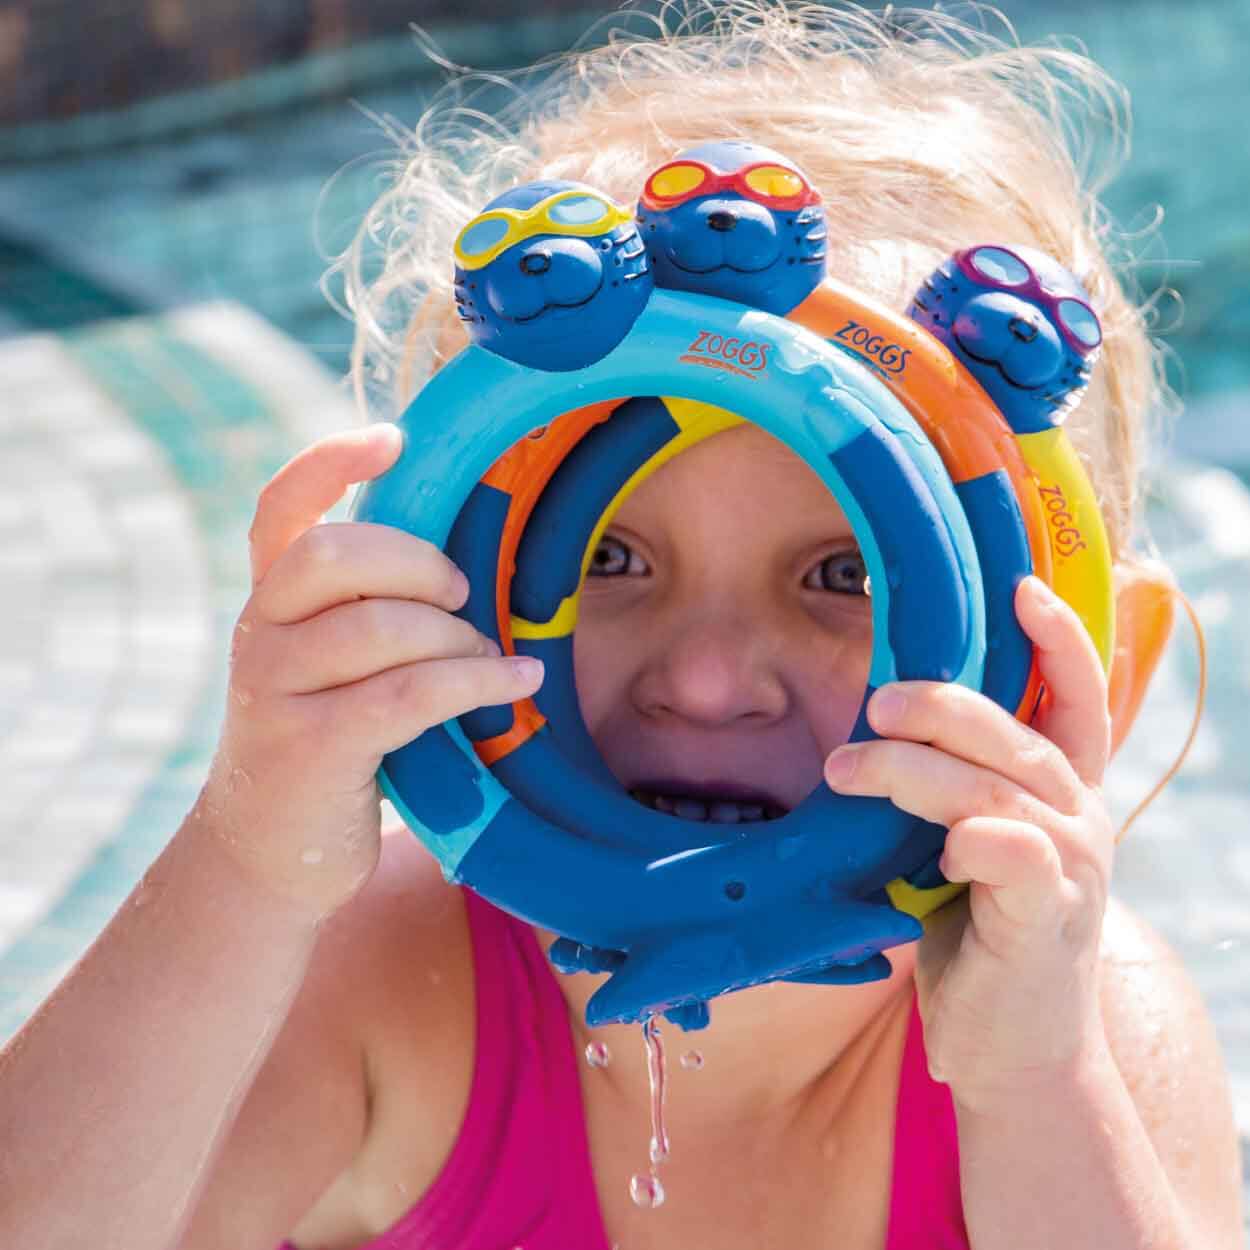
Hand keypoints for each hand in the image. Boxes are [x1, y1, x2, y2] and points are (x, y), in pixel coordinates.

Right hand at [195, 424, 543, 917]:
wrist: (269, 853)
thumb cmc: (331, 741)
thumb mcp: (333, 666)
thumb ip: (369, 609)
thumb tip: (468, 564)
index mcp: (270, 600)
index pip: (279, 509)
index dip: (329, 463)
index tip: (393, 440)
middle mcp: (259, 632)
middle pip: (334, 554)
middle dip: (419, 563)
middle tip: (462, 595)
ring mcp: (276, 690)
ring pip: (381, 627)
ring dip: (457, 640)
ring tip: (490, 661)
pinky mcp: (312, 747)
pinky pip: (410, 693)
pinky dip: (478, 683)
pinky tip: (519, 683)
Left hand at [823, 576, 1114, 1109]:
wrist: (1012, 1049)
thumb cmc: (976, 934)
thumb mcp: (963, 845)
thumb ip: (947, 789)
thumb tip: (878, 727)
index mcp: (1062, 793)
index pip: (1079, 700)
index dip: (1060, 640)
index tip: (1021, 588)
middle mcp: (1079, 820)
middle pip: (1017, 736)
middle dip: (942, 708)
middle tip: (876, 703)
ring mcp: (1071, 870)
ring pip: (997, 789)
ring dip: (915, 770)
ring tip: (847, 768)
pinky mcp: (1046, 922)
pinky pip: (1016, 856)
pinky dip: (974, 840)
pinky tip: (939, 850)